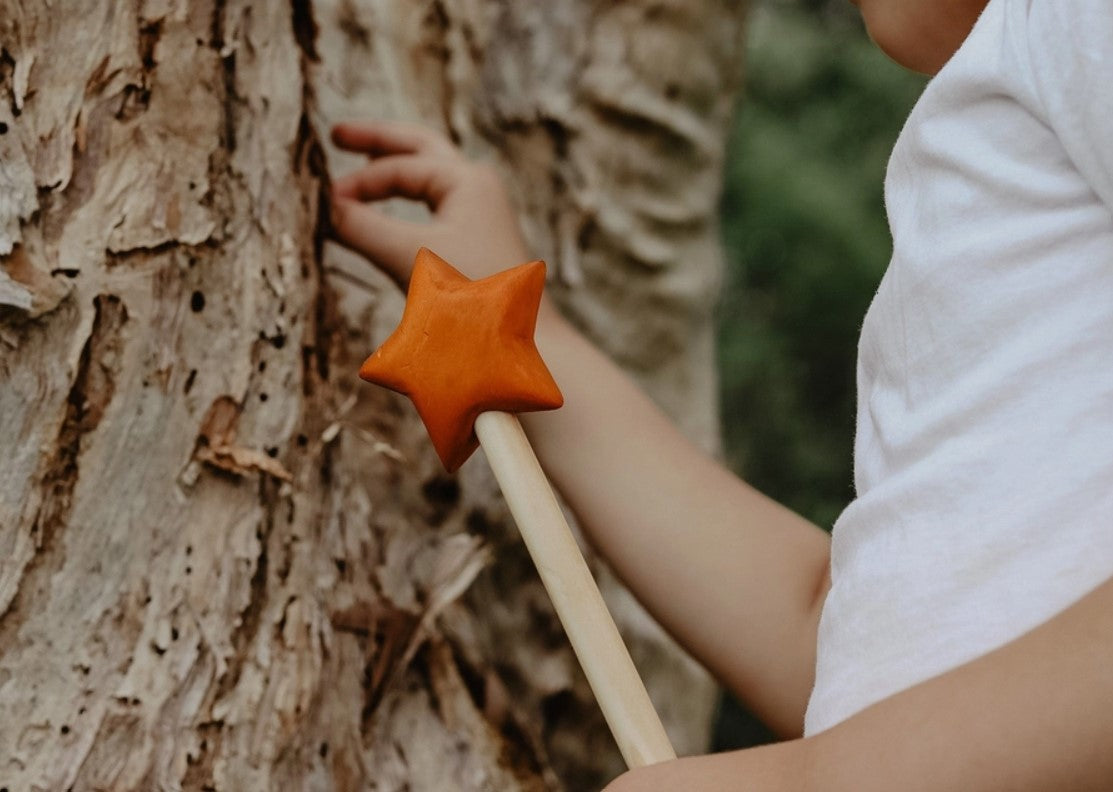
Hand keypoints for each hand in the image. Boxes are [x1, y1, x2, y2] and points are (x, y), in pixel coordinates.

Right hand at [329, 120, 531, 288]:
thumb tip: (321, 208)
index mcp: (468, 181)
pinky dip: (408, 195)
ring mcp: (482, 212)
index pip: (400, 168)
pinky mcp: (480, 239)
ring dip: (395, 166)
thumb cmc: (470, 300)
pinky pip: (436, 201)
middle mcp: (479, 188)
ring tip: (360, 160)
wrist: (515, 346)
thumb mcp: (408, 258)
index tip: (323, 203)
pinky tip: (392, 205)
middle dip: (378, 141)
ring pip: (430, 173)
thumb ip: (361, 228)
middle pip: (420, 148)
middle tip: (336, 134)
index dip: (358, 183)